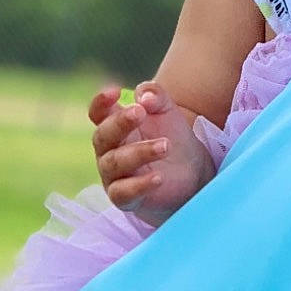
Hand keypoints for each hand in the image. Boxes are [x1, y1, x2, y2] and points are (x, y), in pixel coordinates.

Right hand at [88, 81, 216, 227]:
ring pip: (115, 163)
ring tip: (166, 146)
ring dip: (139, 152)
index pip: (98, 114)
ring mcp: (114, 176)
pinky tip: (158, 178)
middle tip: (140, 112)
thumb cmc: (172, 137)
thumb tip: (144, 97)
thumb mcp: (167, 110)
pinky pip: (123, 193)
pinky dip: (139, 185)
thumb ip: (155, 96)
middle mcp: (109, 150)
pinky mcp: (126, 198)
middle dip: (119, 123)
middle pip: (102, 136)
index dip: (101, 102)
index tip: (116, 92)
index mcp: (115, 126)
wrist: (192, 172)